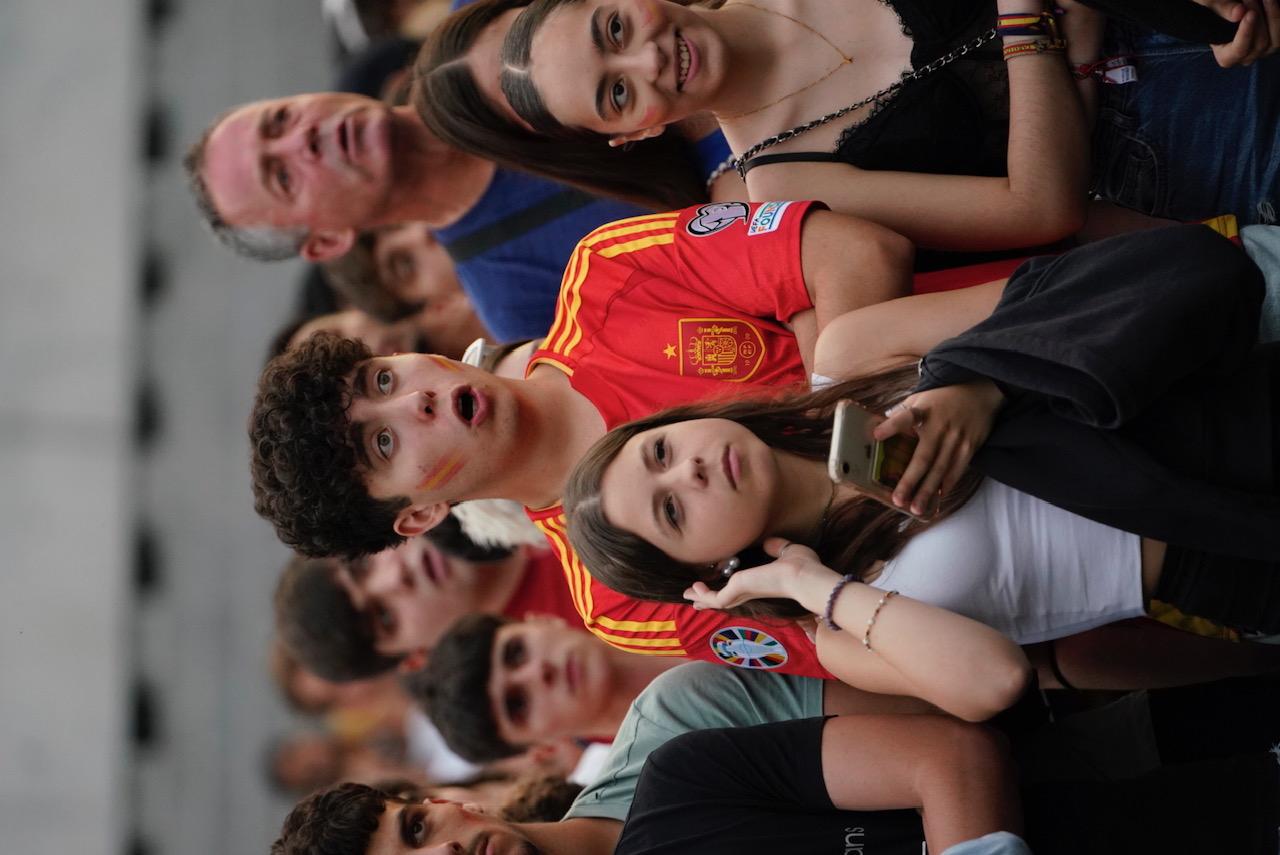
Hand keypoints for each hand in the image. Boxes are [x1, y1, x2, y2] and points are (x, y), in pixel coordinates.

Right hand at [683, 537, 828, 610]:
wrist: (804, 577)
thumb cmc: (802, 567)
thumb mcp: (788, 552)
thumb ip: (777, 548)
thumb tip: (769, 544)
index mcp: (761, 584)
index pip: (741, 591)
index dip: (729, 592)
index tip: (719, 593)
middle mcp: (751, 592)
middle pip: (726, 599)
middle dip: (710, 600)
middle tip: (695, 602)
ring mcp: (743, 593)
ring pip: (718, 601)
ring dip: (702, 598)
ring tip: (687, 594)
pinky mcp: (738, 591)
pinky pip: (716, 598)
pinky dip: (705, 594)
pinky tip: (695, 588)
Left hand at [873, 380, 1003, 515]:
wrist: (979, 391)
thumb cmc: (942, 398)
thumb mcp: (920, 398)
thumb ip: (902, 414)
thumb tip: (876, 430)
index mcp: (923, 411)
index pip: (905, 417)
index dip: (891, 426)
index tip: (876, 435)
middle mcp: (940, 427)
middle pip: (924, 457)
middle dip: (910, 480)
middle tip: (898, 499)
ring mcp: (957, 438)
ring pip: (941, 469)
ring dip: (928, 490)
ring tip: (916, 508)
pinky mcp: (970, 446)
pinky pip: (958, 469)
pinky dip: (947, 484)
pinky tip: (937, 498)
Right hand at [1198, 0, 1279, 66]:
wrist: (1226, 8)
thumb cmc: (1213, 8)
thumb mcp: (1209, 6)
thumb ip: (1222, 9)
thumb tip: (1239, 13)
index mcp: (1226, 56)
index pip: (1239, 51)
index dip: (1245, 34)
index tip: (1249, 13)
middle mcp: (1246, 57)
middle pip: (1260, 44)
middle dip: (1259, 18)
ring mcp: (1262, 49)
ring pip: (1275, 40)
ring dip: (1273, 16)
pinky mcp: (1274, 39)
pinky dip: (1277, 15)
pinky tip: (1271, 2)